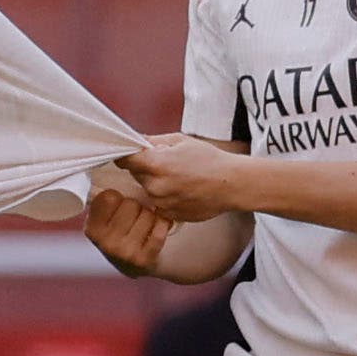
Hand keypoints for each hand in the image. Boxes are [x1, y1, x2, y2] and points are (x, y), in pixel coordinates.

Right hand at [83, 182, 172, 277]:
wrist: (138, 264)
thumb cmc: (122, 229)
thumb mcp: (105, 216)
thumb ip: (104, 196)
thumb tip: (116, 160)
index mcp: (92, 228)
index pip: (110, 196)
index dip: (119, 197)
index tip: (118, 208)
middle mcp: (105, 243)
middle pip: (131, 204)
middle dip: (136, 207)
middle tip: (133, 219)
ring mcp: (124, 253)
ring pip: (148, 214)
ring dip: (150, 216)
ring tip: (143, 226)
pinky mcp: (145, 260)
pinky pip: (161, 227)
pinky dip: (163, 225)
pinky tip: (157, 230)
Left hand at [123, 133, 253, 225]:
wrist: (232, 185)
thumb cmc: (209, 159)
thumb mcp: (181, 141)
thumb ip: (153, 141)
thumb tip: (134, 140)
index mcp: (156, 164)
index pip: (124, 159)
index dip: (125, 154)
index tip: (128, 152)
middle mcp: (155, 186)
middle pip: (136, 174)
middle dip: (145, 167)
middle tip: (167, 162)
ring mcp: (161, 203)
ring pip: (147, 189)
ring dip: (155, 182)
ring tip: (178, 177)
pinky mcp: (169, 215)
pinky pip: (158, 203)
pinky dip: (165, 196)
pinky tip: (183, 189)